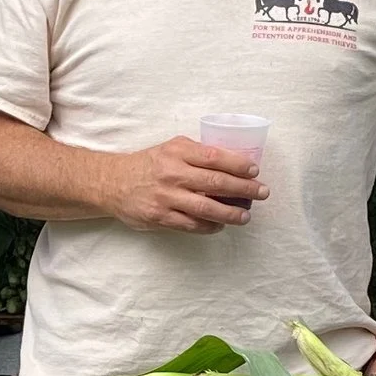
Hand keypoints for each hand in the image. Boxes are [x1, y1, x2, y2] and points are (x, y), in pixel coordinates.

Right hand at [104, 137, 266, 231]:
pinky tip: (221, 225)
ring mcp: (166, 197)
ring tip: (246, 216)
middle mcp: (172, 173)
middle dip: (244, 189)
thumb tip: (232, 163)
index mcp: (176, 152)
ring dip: (231, 213)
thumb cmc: (148, 164)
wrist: (112, 183)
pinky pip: (192, 225)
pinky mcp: (160, 217)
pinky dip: (210, 226)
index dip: (237, 164)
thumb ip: (196, 154)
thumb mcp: (170, 149)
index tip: (254, 171)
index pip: (214, 156)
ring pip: (206, 208)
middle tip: (262, 193)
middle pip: (215, 183)